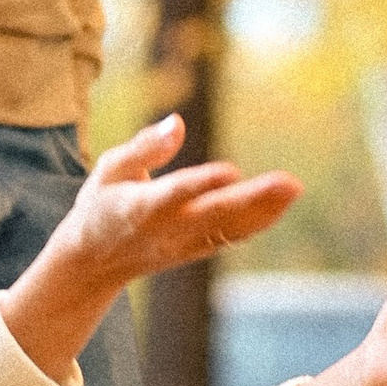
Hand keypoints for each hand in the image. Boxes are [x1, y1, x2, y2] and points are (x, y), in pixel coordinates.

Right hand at [0, 115, 300, 380]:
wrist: (92, 264)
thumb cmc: (100, 206)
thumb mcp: (109, 170)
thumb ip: (144, 147)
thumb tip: (178, 121)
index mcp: (140, 207)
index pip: (174, 193)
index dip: (201, 184)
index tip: (230, 172)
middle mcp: (167, 230)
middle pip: (214, 214)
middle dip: (253, 199)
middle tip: (290, 183)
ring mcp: (183, 245)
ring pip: (229, 229)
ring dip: (264, 211)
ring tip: (294, 189)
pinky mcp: (194, 252)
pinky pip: (229, 238)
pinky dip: (256, 223)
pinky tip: (281, 205)